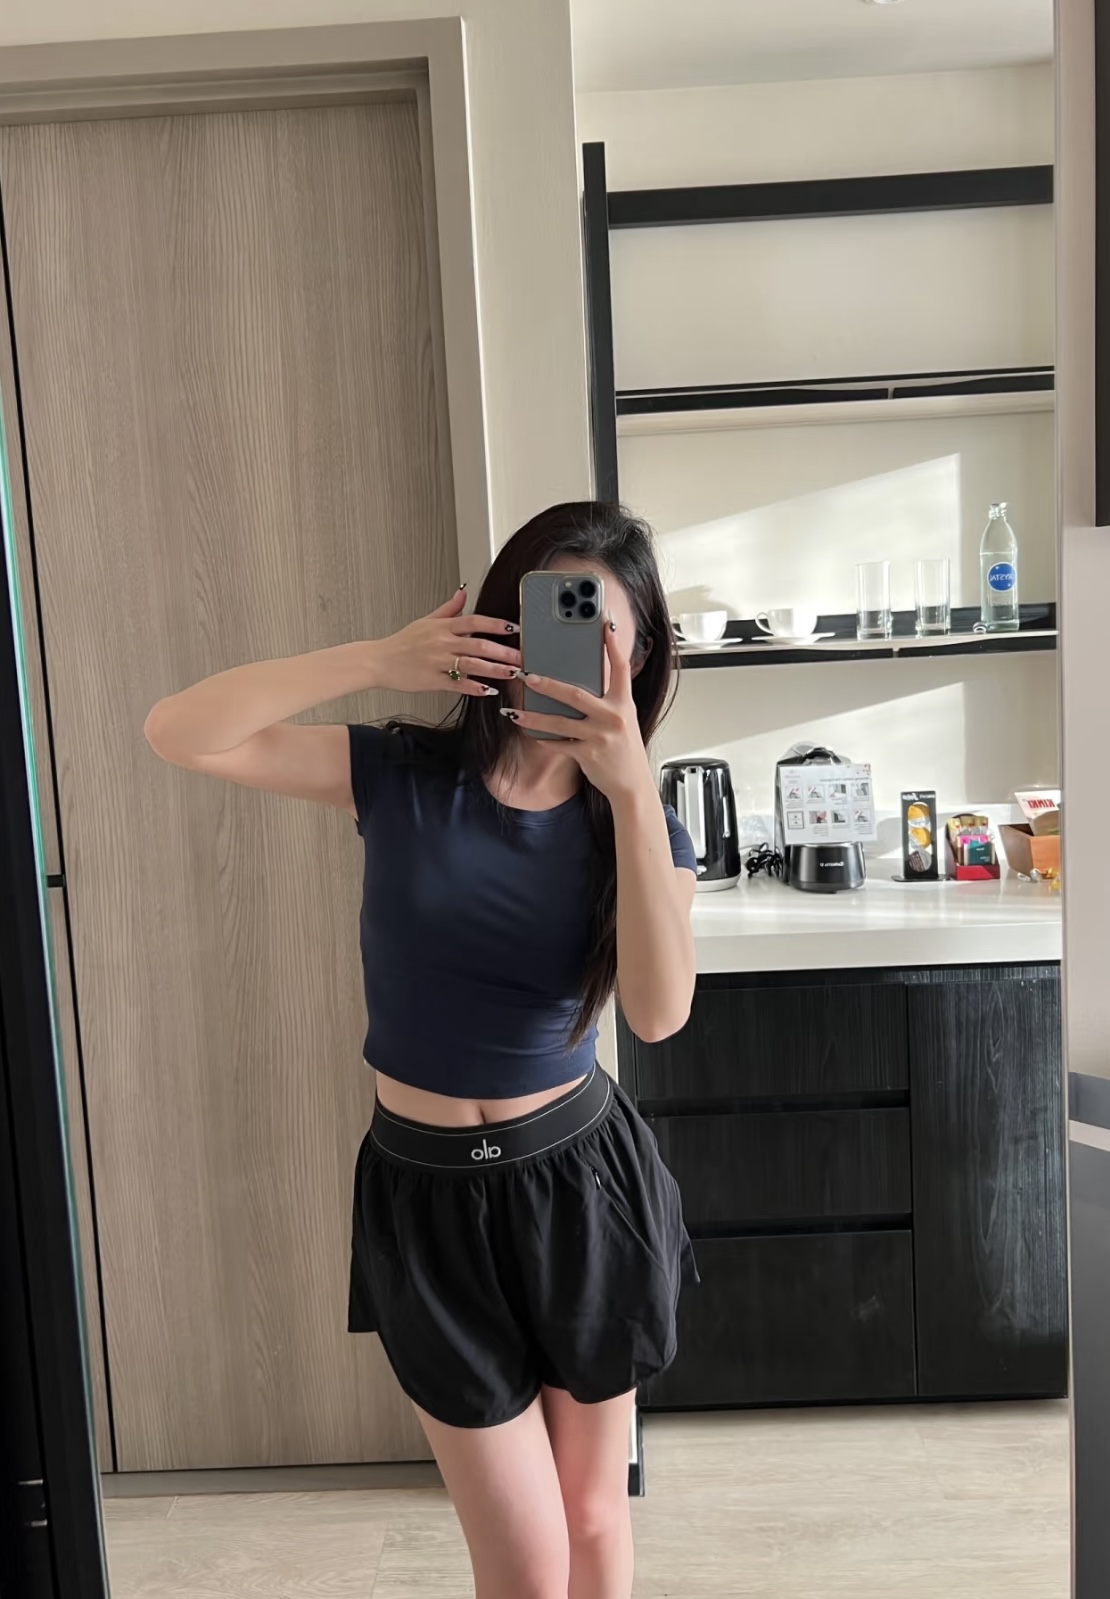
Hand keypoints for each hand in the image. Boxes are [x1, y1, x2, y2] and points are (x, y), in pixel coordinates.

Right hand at [372, 588, 520, 697]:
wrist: (379, 661)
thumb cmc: (402, 643)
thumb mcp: (425, 620)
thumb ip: (448, 608)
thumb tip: (463, 592)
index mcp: (442, 627)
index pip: (474, 621)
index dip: (496, 624)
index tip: (514, 628)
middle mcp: (442, 643)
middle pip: (478, 644)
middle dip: (503, 651)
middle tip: (521, 656)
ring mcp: (438, 662)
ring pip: (472, 665)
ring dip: (494, 669)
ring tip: (512, 673)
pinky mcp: (433, 681)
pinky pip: (458, 684)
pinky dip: (474, 688)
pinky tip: (489, 690)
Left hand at [503, 623, 652, 800]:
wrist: (631, 784)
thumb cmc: (624, 750)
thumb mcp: (623, 719)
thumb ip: (606, 701)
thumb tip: (581, 683)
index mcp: (623, 703)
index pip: (620, 668)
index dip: (613, 645)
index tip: (604, 624)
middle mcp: (613, 717)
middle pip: (576, 694)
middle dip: (548, 684)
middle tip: (527, 675)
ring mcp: (600, 736)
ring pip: (559, 722)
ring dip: (533, 717)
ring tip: (514, 712)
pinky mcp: (588, 754)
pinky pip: (558, 744)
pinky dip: (542, 739)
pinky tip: (528, 733)